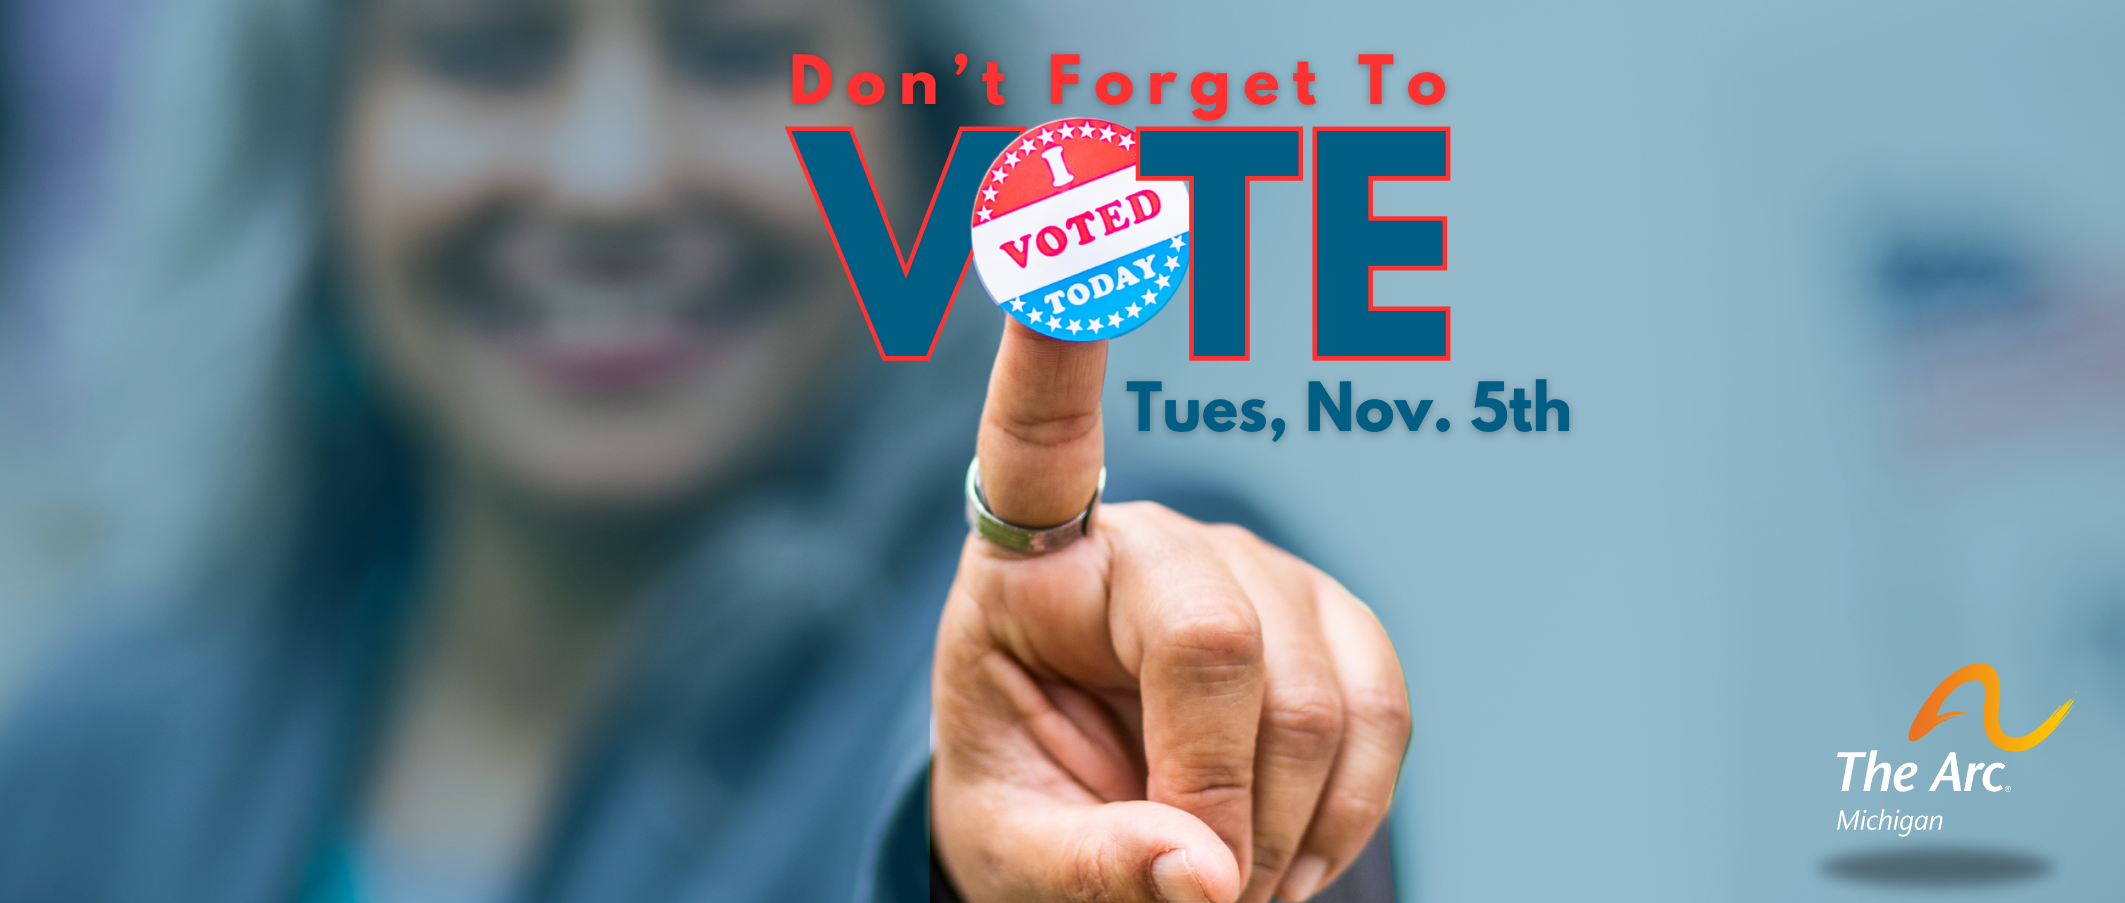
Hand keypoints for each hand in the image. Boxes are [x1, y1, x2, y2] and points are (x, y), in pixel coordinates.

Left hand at [931, 321, 1410, 902]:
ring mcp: (1255, 566)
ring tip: (1228, 879)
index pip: (1039, 434)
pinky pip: (1381, 712)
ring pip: (1311, 701)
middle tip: (1201, 891)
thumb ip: (1090, 866)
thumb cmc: (1030, 804)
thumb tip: (1203, 876)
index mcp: (1033, 563)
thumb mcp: (1011, 852)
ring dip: (1280, 831)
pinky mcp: (1334, 617)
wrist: (1102, 827)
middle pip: (1213, 645)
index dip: (1058, 336)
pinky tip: (1290, 849)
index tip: (1065, 228)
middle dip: (1216, 798)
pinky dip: (1346, 813)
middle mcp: (1148, 538)